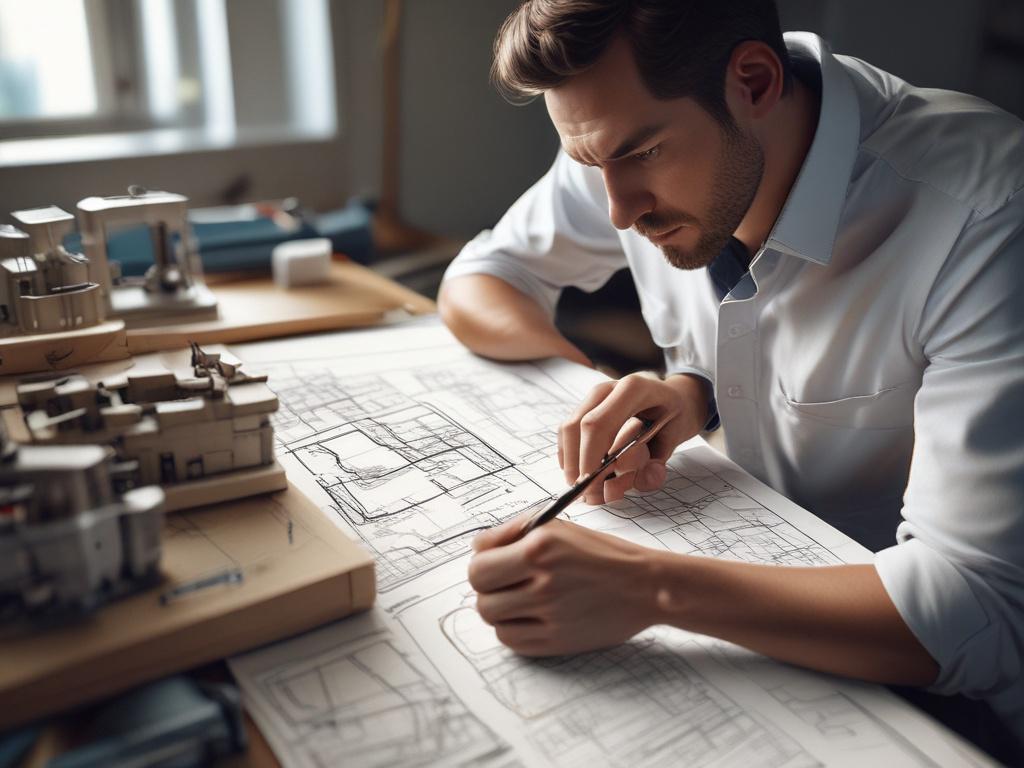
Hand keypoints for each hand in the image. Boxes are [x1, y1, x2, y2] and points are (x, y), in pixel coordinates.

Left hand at [467, 514, 659, 655]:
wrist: (644, 585)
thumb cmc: (601, 553)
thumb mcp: (557, 527)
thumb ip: (511, 533)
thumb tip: (476, 547)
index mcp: (540, 549)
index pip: (478, 569)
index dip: (482, 566)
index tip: (493, 564)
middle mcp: (543, 584)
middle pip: (482, 599)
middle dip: (488, 590)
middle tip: (505, 583)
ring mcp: (551, 617)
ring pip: (495, 622)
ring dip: (501, 611)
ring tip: (520, 599)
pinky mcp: (558, 642)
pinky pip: (513, 642)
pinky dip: (514, 630)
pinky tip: (531, 616)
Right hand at [559, 372, 708, 504]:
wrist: (673, 397)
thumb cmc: (675, 416)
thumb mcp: (676, 438)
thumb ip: (656, 461)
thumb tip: (637, 481)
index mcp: (633, 390)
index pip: (598, 425)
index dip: (589, 457)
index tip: (591, 485)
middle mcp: (609, 388)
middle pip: (577, 427)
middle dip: (578, 465)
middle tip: (588, 494)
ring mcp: (595, 395)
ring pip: (568, 429)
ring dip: (572, 463)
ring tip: (588, 488)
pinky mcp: (586, 404)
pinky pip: (567, 431)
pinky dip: (570, 455)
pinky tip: (583, 471)